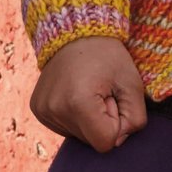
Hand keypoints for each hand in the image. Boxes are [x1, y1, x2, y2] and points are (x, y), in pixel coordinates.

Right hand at [30, 36, 146, 152]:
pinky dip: (73, 114)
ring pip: (77, 134)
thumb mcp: (132, 81)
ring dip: (88, 116)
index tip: (112, 96)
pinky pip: (63, 126)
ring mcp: (43, 109)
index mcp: (78, 103)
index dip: (116, 121)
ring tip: (88, 87)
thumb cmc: (108, 54)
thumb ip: (135, 117)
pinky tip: (75, 90)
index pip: (105, 142)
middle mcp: (55, 109)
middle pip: (90, 139)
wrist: (77, 29)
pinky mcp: (37, 108)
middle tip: (101, 88)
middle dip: (101, 118)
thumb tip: (119, 139)